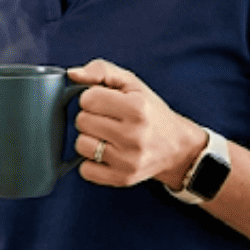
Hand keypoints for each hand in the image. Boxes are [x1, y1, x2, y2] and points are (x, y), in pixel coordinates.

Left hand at [64, 59, 207, 191]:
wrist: (177, 147)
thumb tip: (72, 74)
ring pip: (81, 145)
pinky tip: (107, 154)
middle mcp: (134, 135)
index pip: (88, 99)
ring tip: (107, 137)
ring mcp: (128, 160)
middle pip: (82, 121)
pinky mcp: (122, 178)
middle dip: (91, 117)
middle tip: (109, 120)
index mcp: (137, 108)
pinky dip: (91, 162)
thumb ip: (101, 70)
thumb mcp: (132, 84)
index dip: (94, 98)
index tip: (107, 103)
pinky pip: (85, 170)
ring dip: (89, 139)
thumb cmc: (149, 112)